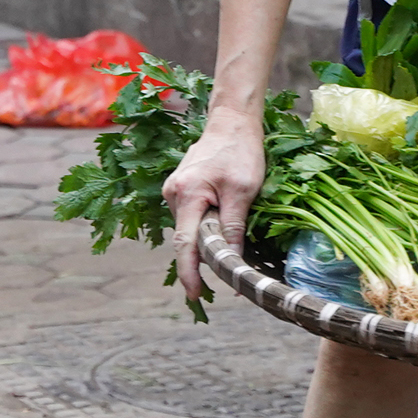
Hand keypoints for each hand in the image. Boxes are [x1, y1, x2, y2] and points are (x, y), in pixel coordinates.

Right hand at [162, 116, 266, 300]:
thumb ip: (233, 227)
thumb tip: (231, 262)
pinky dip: (204, 227)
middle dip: (203, 259)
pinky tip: (221, 224)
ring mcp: (175, 190)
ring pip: (189, 228)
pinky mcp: (181, 188)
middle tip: (227, 277)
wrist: (232, 122)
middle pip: (186, 237)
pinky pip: (191, 217)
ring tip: (229, 243)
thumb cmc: (241, 152)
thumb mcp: (243, 192)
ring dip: (206, 240)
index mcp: (186, 194)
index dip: (189, 272)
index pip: (185, 243)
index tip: (195, 295)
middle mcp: (173, 194)